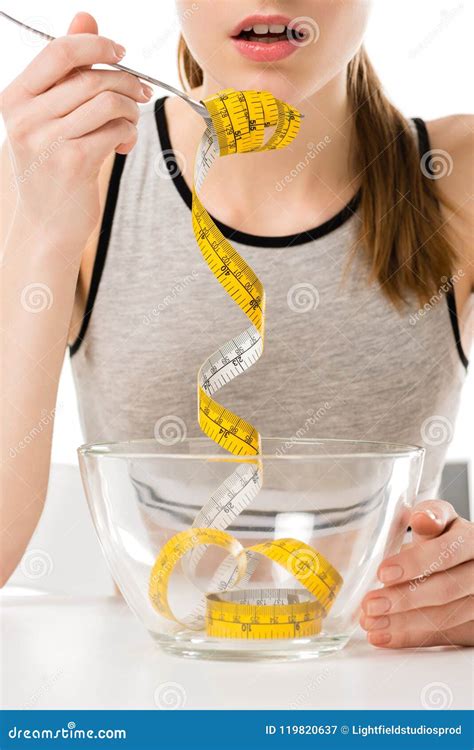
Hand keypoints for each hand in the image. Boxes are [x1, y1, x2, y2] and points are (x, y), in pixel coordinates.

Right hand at [0, 12, 150, 242]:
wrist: (47, 226)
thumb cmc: (51, 169)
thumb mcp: (49, 118)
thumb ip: (66, 71)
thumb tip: (86, 16)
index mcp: (15, 99)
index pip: (59, 51)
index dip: (97, 44)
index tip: (122, 53)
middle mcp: (26, 117)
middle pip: (91, 76)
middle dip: (126, 81)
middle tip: (141, 93)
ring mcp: (48, 141)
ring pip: (108, 101)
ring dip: (130, 109)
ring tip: (130, 123)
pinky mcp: (74, 162)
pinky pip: (115, 129)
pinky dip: (128, 132)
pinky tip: (123, 144)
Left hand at [360, 500, 473, 647]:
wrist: (462, 561)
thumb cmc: (444, 538)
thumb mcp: (438, 520)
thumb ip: (429, 519)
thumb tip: (422, 520)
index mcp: (470, 539)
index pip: (446, 550)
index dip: (414, 562)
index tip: (383, 572)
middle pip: (446, 589)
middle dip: (404, 598)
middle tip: (371, 603)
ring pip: (445, 617)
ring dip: (404, 622)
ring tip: (371, 621)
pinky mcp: (472, 624)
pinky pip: (443, 636)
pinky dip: (410, 637)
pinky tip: (384, 635)